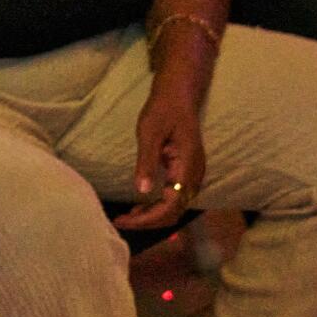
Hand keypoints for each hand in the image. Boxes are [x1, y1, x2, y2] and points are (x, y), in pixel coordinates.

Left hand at [113, 74, 205, 230]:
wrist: (179, 94)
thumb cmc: (163, 109)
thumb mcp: (149, 132)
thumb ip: (146, 162)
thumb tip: (141, 191)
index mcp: (188, 166)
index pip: (171, 205)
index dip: (148, 218)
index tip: (124, 221)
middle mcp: (195, 176)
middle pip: (174, 212)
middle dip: (148, 221)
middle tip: (121, 222)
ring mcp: (194, 175)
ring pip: (176, 207)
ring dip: (153, 215)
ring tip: (127, 216)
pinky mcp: (188, 173)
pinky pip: (176, 198)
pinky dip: (158, 206)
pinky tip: (140, 205)